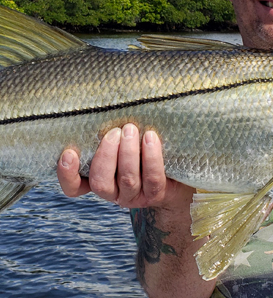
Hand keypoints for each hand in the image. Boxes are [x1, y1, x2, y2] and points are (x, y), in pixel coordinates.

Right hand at [57, 123, 183, 208]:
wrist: (179, 174)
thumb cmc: (143, 151)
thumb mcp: (123, 143)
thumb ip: (110, 134)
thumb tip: (104, 102)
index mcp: (100, 180)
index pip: (75, 188)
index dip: (67, 174)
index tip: (69, 153)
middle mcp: (114, 193)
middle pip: (101, 182)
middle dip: (106, 155)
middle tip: (115, 132)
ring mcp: (136, 196)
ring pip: (128, 179)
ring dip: (128, 153)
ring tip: (131, 129)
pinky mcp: (157, 193)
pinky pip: (152, 177)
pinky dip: (151, 157)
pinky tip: (151, 138)